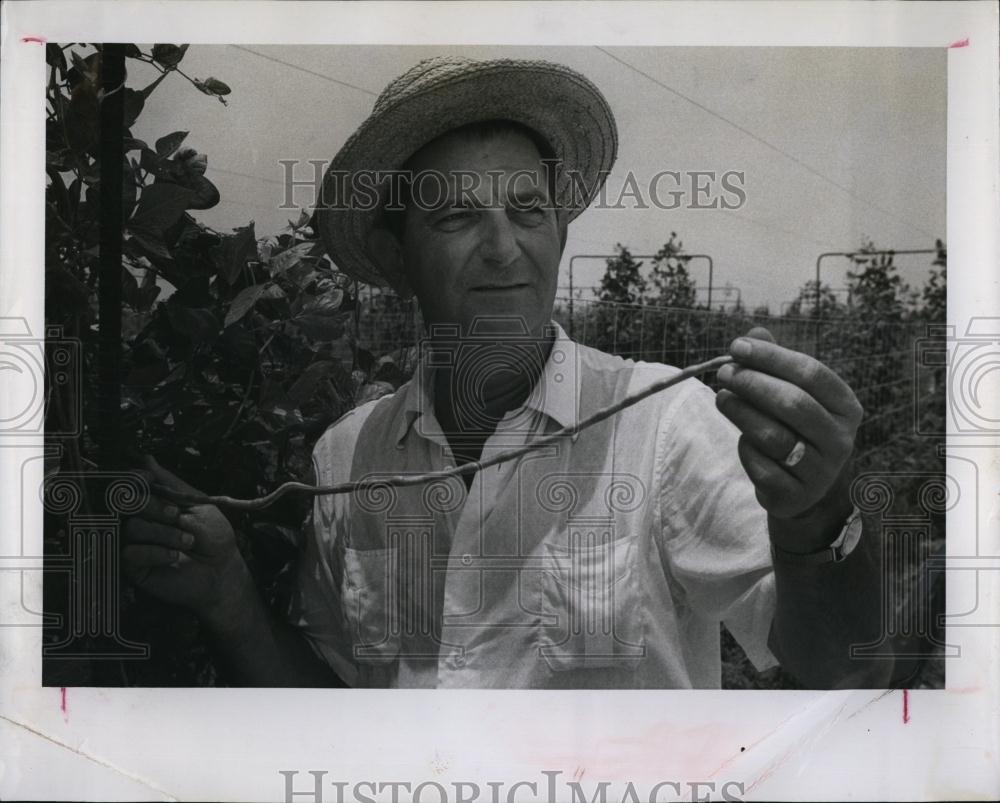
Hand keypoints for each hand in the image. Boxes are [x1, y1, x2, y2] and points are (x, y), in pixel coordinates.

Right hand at [123, 456, 248, 619]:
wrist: (221, 570)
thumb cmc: (213, 536)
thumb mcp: (198, 503)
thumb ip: (171, 484)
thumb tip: (146, 459)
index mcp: (156, 503)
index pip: (133, 485)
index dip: (137, 480)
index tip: (148, 479)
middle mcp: (143, 520)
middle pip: (128, 504)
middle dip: (154, 507)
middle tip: (176, 515)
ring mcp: (137, 543)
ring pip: (133, 528)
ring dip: (163, 533)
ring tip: (187, 541)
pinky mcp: (135, 566)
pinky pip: (131, 553)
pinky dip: (154, 552)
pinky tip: (173, 556)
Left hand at [714, 327, 861, 539]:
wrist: (803, 489)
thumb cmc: (794, 429)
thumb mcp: (793, 394)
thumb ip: (775, 364)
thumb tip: (754, 333)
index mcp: (845, 406)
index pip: (811, 373)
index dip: (771, 357)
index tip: (737, 345)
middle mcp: (840, 439)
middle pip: (793, 403)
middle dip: (752, 383)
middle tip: (723, 372)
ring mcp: (821, 471)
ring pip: (774, 436)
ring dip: (741, 412)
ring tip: (722, 397)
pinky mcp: (796, 495)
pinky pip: (762, 467)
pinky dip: (746, 449)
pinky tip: (741, 437)